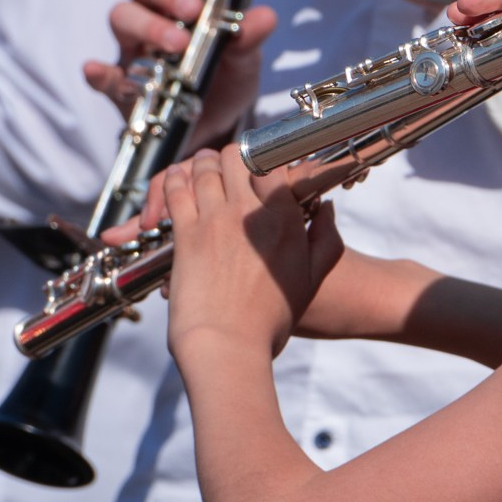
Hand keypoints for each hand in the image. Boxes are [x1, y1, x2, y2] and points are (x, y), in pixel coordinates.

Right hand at [93, 0, 277, 146]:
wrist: (215, 124)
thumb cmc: (226, 76)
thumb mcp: (246, 56)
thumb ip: (250, 35)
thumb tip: (264, 16)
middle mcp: (152, 9)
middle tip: (192, 9)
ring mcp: (133, 45)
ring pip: (120, 16)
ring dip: (147, 25)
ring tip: (178, 44)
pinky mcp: (121, 84)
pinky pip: (102, 74)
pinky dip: (100, 72)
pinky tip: (101, 72)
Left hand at [155, 149, 342, 359]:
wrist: (229, 345)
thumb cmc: (270, 319)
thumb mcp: (313, 278)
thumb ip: (327, 239)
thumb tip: (327, 209)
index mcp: (284, 218)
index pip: (274, 164)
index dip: (266, 158)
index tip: (260, 165)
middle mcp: (249, 212)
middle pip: (236, 158)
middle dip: (231, 156)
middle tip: (227, 163)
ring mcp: (215, 221)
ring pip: (204, 170)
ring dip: (201, 163)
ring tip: (200, 166)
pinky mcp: (186, 236)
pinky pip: (176, 193)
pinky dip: (174, 181)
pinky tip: (175, 182)